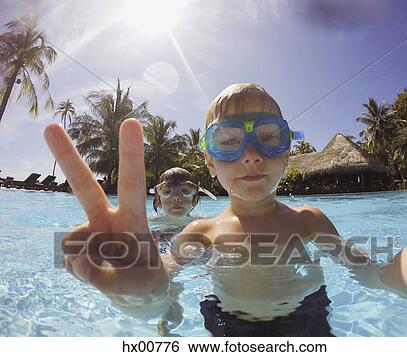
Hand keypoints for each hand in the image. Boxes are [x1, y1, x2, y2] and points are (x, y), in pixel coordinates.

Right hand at [45, 119, 167, 298]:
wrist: (139, 295)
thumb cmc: (147, 281)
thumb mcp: (141, 285)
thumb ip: (110, 278)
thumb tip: (78, 262)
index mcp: (134, 218)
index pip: (133, 185)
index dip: (131, 155)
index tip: (131, 122)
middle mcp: (109, 219)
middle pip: (85, 188)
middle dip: (68, 158)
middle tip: (50, 127)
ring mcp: (90, 232)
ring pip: (73, 243)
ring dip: (89, 266)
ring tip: (114, 271)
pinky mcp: (77, 249)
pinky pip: (71, 262)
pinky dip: (82, 273)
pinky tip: (98, 271)